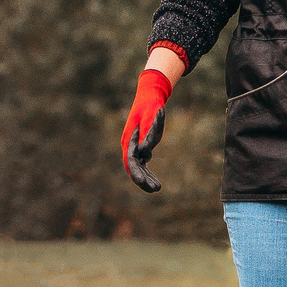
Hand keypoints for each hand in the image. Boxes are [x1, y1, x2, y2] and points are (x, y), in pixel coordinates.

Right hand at [122, 67, 173, 192]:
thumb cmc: (150, 106)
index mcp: (129, 139)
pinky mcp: (141, 146)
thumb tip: (145, 151)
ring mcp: (135, 146)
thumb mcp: (151, 117)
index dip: (137, 173)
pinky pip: (143, 162)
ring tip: (156, 188)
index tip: (144, 183)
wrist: (149, 97)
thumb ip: (148, 133)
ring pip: (138, 167)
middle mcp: (130, 145)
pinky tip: (154, 181)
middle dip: (143, 179)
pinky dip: (147, 172)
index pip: (131, 161)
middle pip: (134, 167)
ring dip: (146, 178)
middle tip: (155, 189)